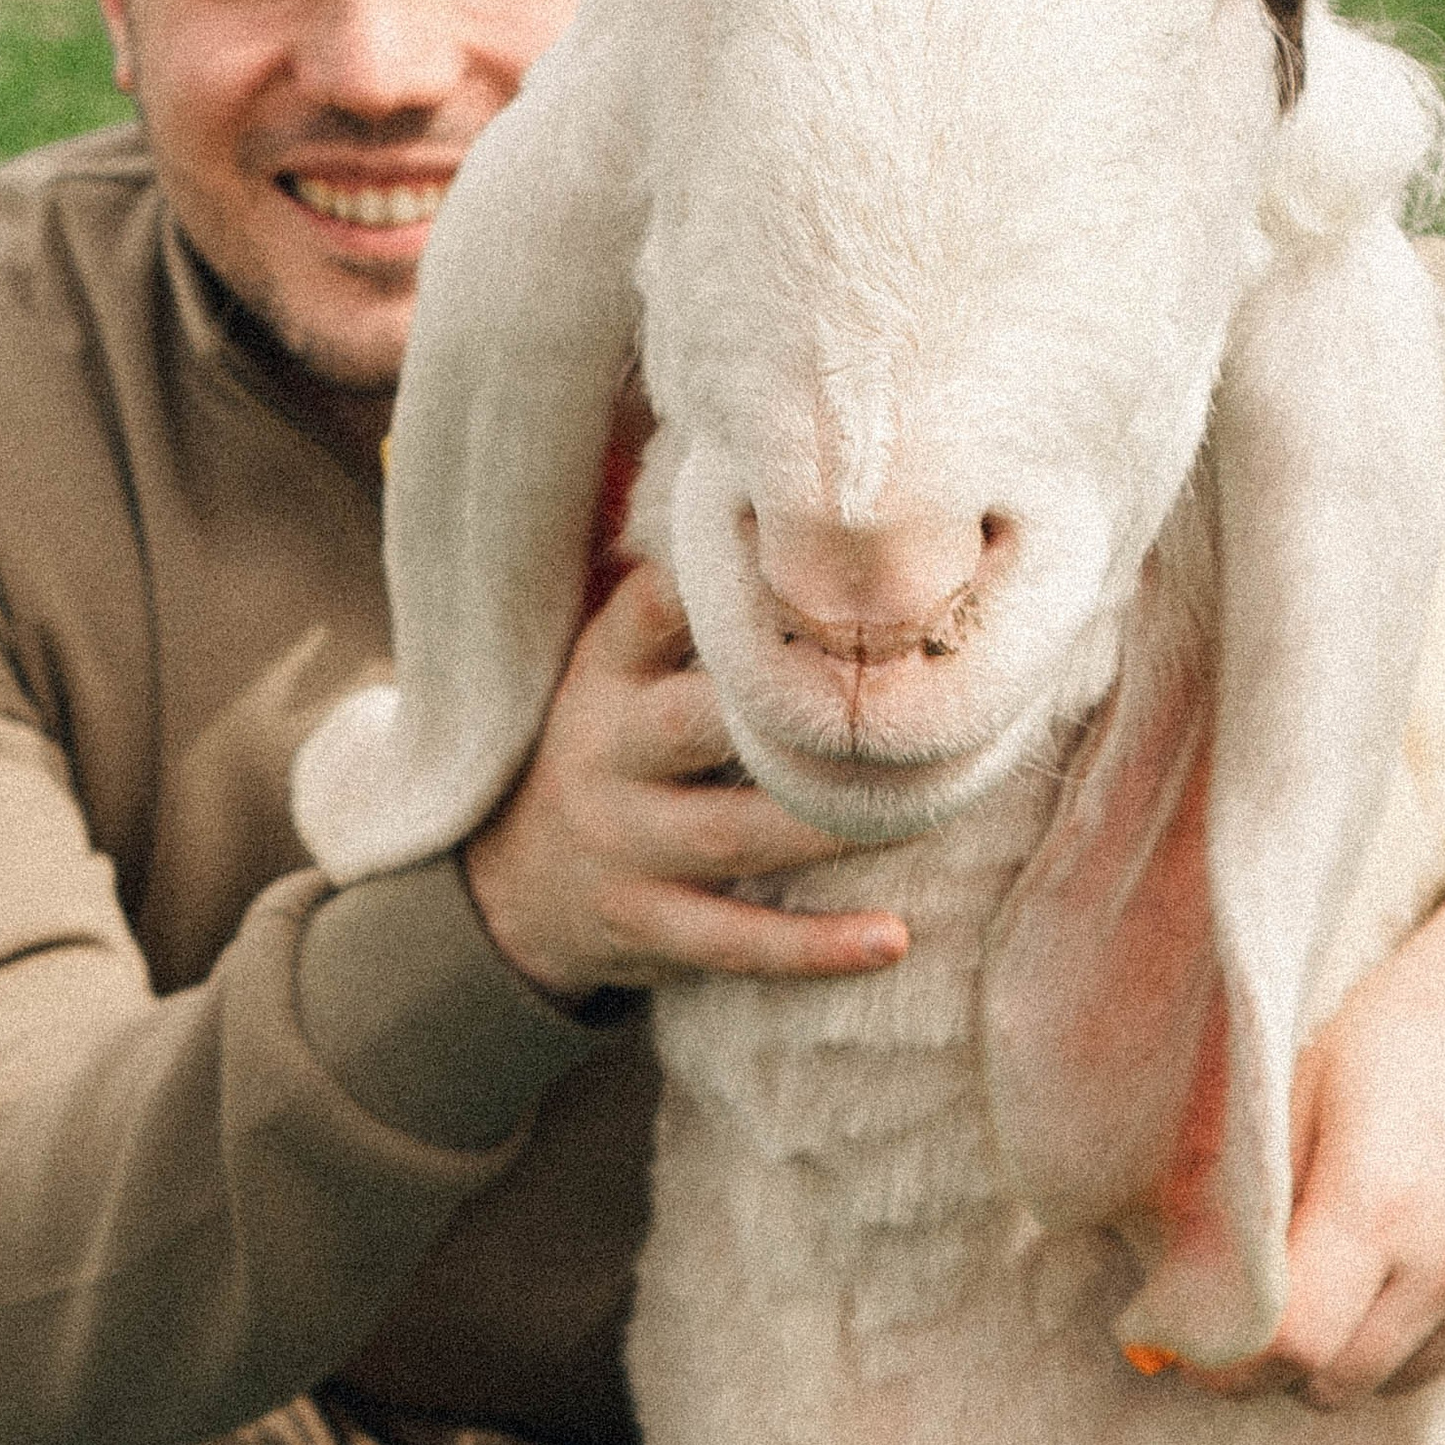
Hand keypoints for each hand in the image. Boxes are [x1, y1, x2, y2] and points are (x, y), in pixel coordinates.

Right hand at [461, 559, 909, 1007]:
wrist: (517, 886)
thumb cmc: (612, 744)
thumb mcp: (614, 663)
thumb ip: (678, 597)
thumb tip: (773, 497)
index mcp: (604, 672)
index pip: (652, 612)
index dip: (720, 589)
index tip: (817, 565)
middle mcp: (607, 752)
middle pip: (691, 724)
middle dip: (788, 714)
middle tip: (899, 697)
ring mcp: (624, 846)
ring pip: (731, 834)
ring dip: (829, 824)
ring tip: (926, 809)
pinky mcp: (647, 926)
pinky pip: (735, 941)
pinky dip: (814, 948)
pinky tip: (893, 939)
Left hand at [1189, 882, 1444, 1407]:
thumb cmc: (1401, 1030)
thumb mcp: (1296, 1087)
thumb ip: (1241, 1198)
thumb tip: (1176, 1291)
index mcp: (1380, 1198)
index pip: (1294, 1343)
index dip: (1230, 1365)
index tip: (1198, 1356)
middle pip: (1340, 1382)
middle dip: (1279, 1370)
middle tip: (1248, 1329)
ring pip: (1400, 1380)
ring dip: (1350, 1356)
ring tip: (1331, 1284)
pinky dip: (1414, 1340)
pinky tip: (1400, 1271)